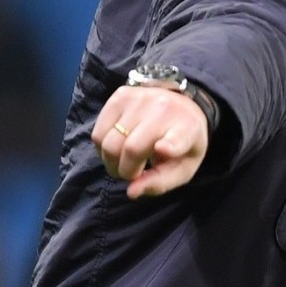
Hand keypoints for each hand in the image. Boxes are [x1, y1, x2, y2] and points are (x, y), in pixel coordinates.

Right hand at [91, 86, 209, 198]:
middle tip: (132, 174)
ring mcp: (140, 99)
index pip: (179, 137)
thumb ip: (160, 182)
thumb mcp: (182, 168)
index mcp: (187, 128)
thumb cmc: (181, 144)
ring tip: (124, 161)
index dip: (171, 145)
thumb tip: (131, 191)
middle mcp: (164, 109)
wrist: (182, 105)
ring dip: (111, 161)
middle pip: (131, 149)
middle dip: (125, 171)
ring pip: (109, 142)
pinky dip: (102, 148)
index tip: (164, 148)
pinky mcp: (120, 95)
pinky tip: (116, 147)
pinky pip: (97, 132)